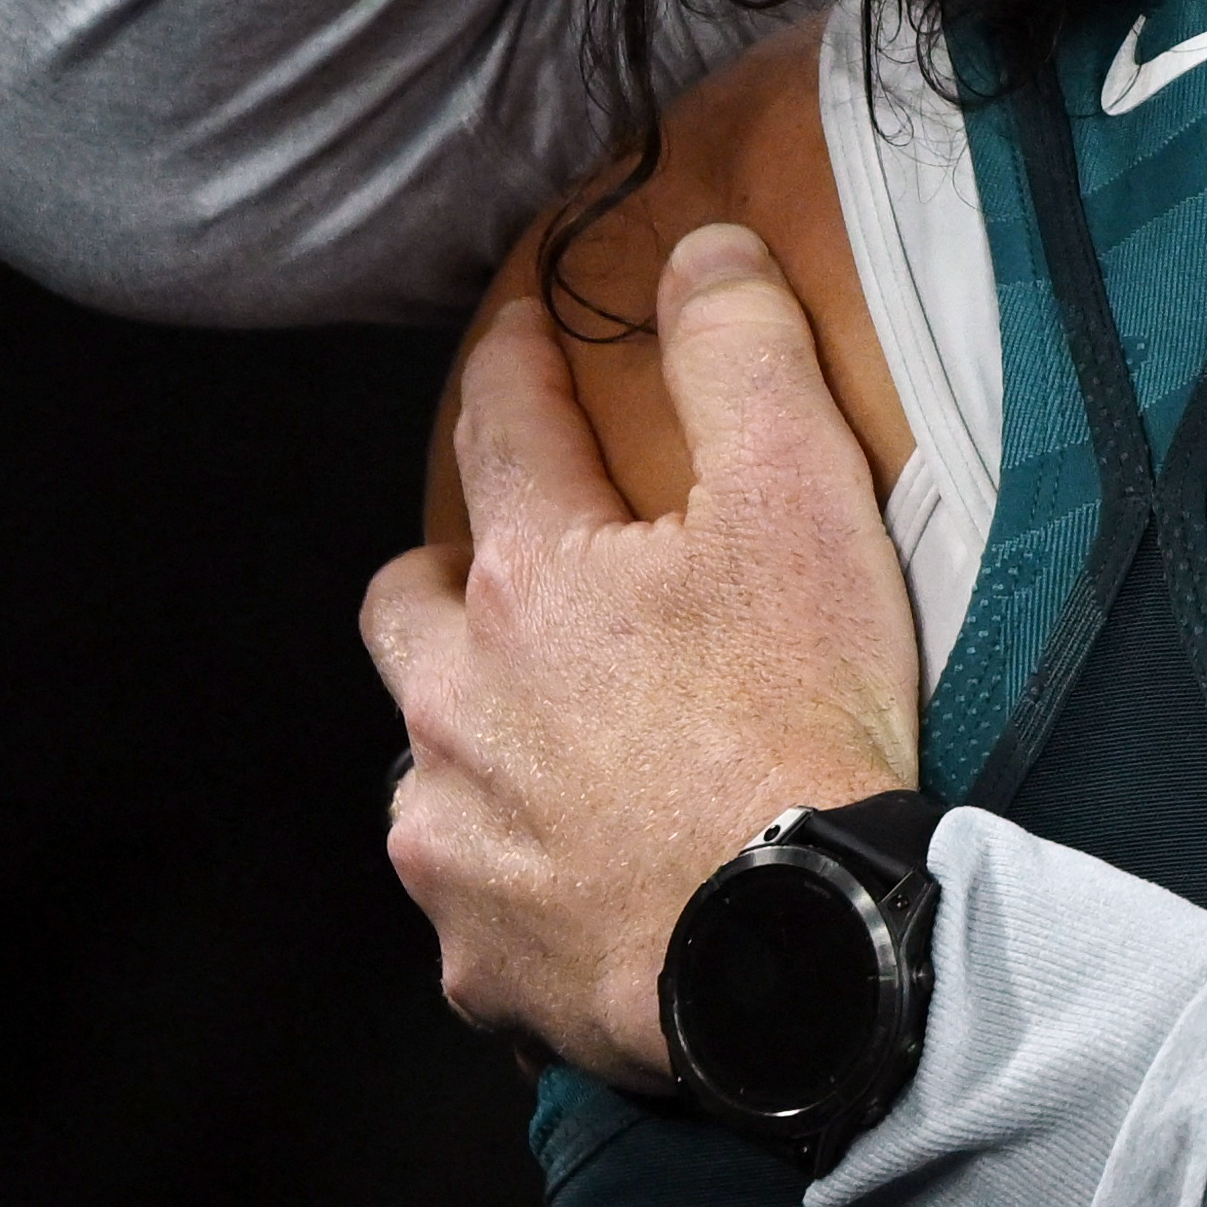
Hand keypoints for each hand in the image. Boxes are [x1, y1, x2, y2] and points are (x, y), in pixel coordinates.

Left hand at [368, 222, 921, 1085]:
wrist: (795, 948)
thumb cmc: (798, 721)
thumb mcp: (802, 501)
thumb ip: (743, 356)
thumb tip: (700, 251)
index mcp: (530, 584)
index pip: (501, 430)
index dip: (515, 362)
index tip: (517, 328)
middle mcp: (453, 707)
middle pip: (404, 609)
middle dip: (446, 581)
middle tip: (519, 585)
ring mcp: (453, 840)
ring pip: (427, 763)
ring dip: (480, 743)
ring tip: (571, 753)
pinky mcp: (476, 956)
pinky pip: (474, 902)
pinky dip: (521, 881)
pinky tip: (593, 882)